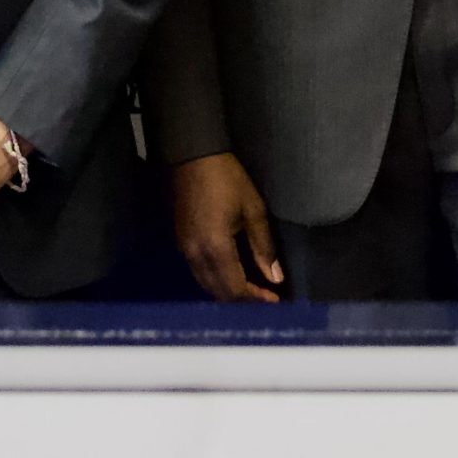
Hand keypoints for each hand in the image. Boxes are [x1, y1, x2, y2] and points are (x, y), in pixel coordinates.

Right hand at [171, 151, 285, 301]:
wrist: (193, 157)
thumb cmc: (228, 180)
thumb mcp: (253, 210)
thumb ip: (264, 247)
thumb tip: (275, 278)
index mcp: (216, 247)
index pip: (235, 288)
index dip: (255, 299)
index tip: (274, 300)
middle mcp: (196, 255)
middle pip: (219, 292)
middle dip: (243, 300)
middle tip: (266, 299)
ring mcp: (185, 250)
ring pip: (207, 285)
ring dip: (229, 292)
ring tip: (253, 290)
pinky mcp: (182, 244)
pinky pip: (200, 273)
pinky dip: (217, 281)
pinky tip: (233, 276)